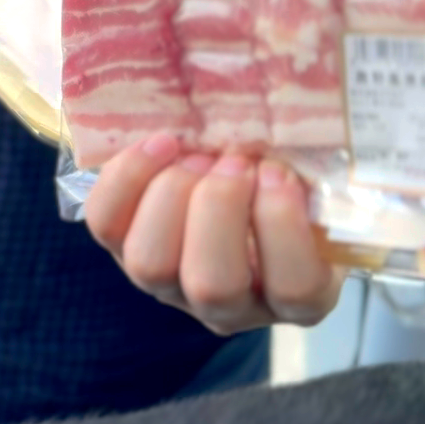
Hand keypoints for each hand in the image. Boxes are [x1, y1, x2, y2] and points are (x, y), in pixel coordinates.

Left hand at [83, 133, 343, 335]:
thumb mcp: (317, 182)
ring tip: (198, 154)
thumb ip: (316, 172)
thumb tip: (303, 117)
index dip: (283, 227)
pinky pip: (106, 223)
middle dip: (221, 208)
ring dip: (173, 195)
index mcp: (297, 295)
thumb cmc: (286, 182)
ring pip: (150, 264)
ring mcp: (168, 285)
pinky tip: (161, 144)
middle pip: (212, 286)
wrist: (236, 177)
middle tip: (235, 160)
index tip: (279, 173)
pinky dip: (127, 178)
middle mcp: (229, 306)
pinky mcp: (122, 250)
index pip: (294, 290)